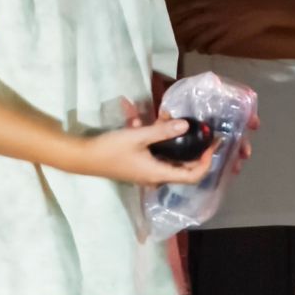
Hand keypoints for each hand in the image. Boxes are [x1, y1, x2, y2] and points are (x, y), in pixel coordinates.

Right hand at [67, 116, 214, 186]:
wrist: (82, 158)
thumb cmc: (110, 150)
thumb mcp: (138, 137)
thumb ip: (163, 131)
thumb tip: (186, 126)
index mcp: (159, 174)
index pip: (193, 176)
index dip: (206, 162)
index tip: (211, 145)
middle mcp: (156, 177)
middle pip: (183, 166)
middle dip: (191, 146)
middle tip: (197, 128)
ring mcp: (147, 172)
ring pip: (168, 156)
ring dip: (170, 139)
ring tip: (167, 116)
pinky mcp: (139, 165)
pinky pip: (155, 153)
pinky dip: (156, 139)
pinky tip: (143, 120)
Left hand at [175, 0, 294, 54]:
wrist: (262, 10)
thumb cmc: (243, 1)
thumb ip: (208, 0)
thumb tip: (195, 4)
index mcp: (210, 1)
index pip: (186, 8)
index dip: (175, 15)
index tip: (167, 20)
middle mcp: (212, 14)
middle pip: (189, 24)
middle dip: (180, 32)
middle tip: (174, 38)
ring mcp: (220, 27)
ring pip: (199, 38)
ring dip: (192, 44)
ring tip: (189, 48)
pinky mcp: (228, 38)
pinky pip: (213, 46)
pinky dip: (207, 50)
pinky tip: (205, 51)